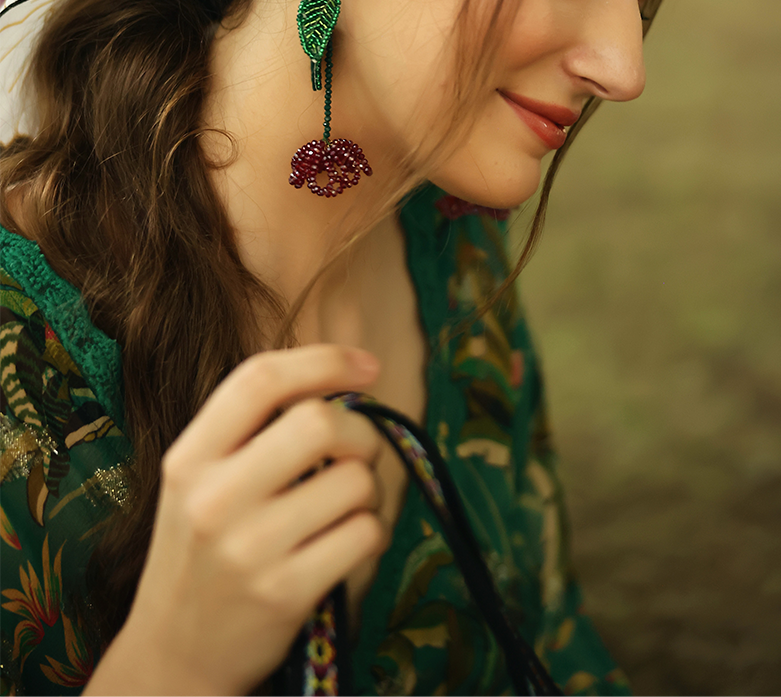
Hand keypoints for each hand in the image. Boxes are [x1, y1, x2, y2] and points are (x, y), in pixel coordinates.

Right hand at [86, 344, 385, 695]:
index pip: (260, 379)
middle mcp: (214, 497)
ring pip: (355, 480)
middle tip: (357, 452)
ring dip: (368, 489)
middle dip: (360, 431)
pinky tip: (346, 542)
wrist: (174, 653)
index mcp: (190, 457)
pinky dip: (371, 531)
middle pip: (319, 422)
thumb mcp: (198, 480)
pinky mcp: (286, 593)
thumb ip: (250, 430)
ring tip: (343, 507)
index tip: (366, 366)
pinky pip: (366, 533)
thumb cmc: (202, 550)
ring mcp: (250, 548)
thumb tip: (344, 382)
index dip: (324, 361)